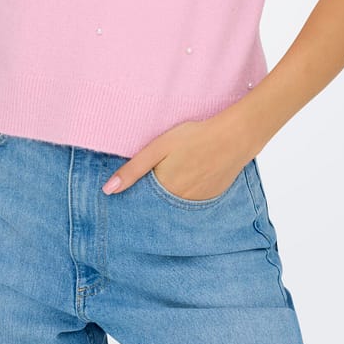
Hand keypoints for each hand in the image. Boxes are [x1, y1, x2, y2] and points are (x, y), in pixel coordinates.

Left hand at [101, 116, 251, 199]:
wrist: (235, 136)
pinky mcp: (212, 197)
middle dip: (151, 201)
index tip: (126, 199)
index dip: (134, 199)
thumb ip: (133, 170)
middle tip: (153, 179)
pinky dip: (187, 194)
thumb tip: (108, 190)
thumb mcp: (159, 147)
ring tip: (173, 177)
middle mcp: (180, 203)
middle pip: (159, 207)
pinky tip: (190, 177)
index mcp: (164, 191)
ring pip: (176, 206)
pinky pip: (193, 202)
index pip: (142, 205)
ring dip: (169, 198)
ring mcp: (198, 202)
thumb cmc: (195, 137)